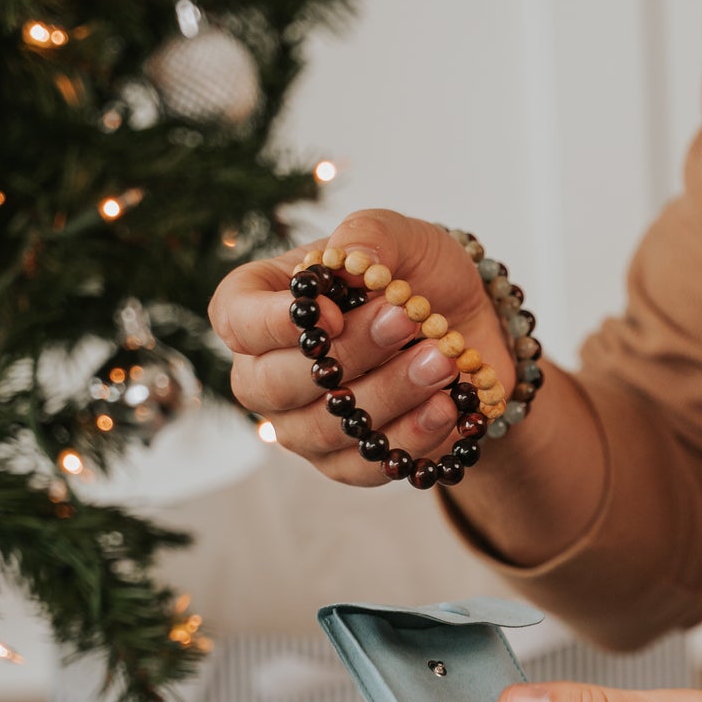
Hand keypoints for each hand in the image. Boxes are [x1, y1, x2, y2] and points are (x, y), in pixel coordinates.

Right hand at [208, 209, 516, 484]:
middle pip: (272, 385)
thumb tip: (355, 257)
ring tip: (442, 361)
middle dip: (346, 355)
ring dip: (388, 394)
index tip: (332, 311)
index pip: (234, 319)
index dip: (272, 323)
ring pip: (324, 429)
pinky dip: (412, 437)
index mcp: (263, 304)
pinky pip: (367, 466)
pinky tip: (448, 406)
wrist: (466, 328)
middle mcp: (269, 370)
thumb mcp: (402, 236)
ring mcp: (304, 424)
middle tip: (405, 321)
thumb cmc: (416, 274)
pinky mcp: (348, 462)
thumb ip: (371, 236)